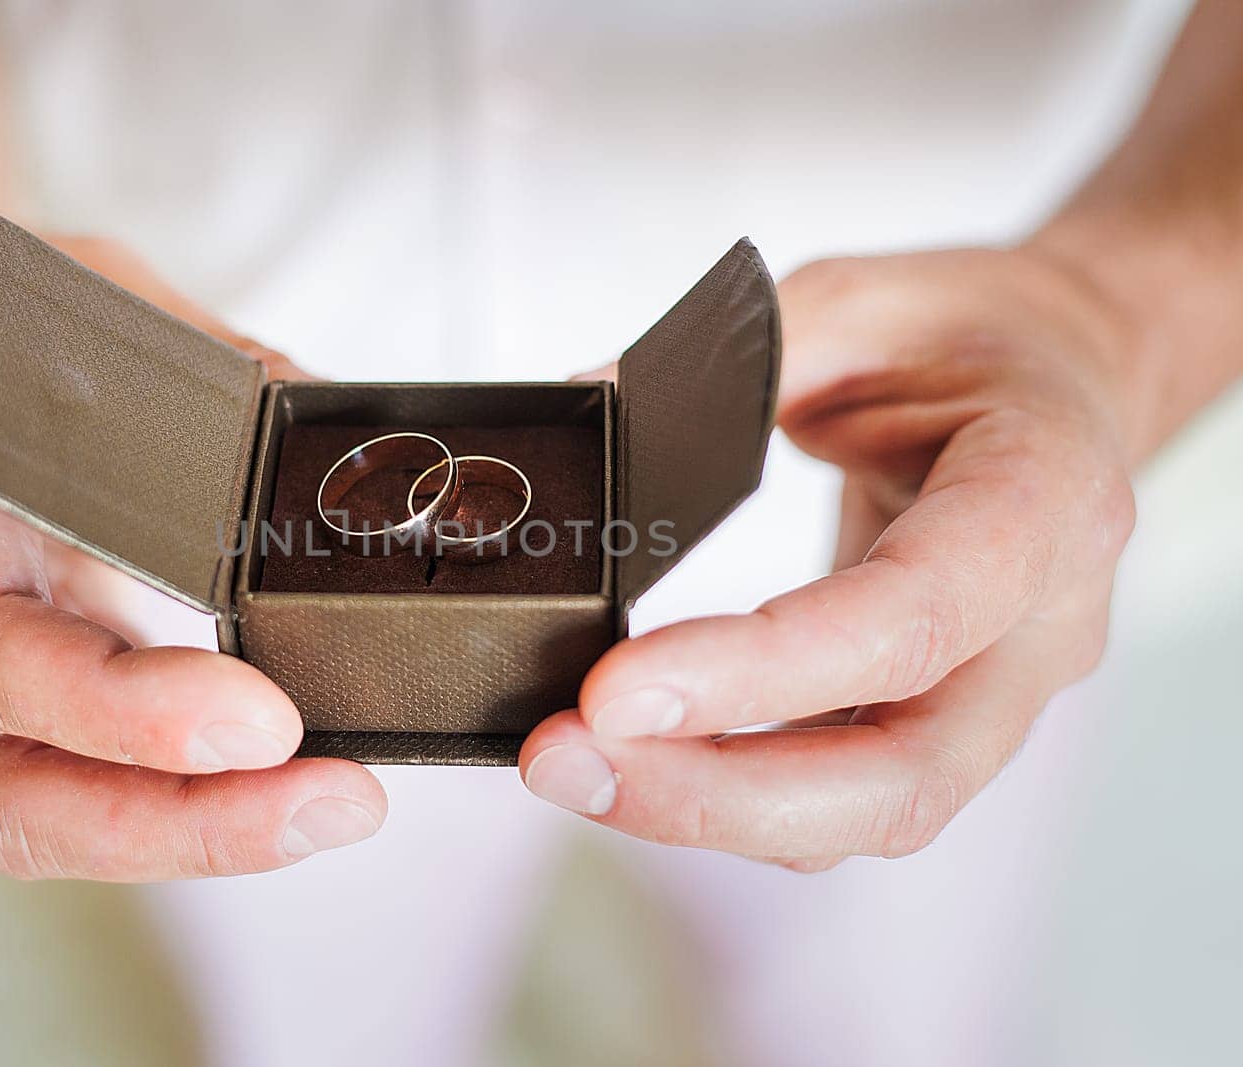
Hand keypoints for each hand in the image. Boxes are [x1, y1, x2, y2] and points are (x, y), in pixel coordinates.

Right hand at [0, 235, 383, 879]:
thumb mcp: (98, 310)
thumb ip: (222, 389)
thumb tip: (359, 460)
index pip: (1, 661)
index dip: (136, 713)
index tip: (270, 721)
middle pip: (13, 798)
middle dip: (188, 826)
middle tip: (333, 805)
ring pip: (32, 816)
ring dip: (189, 834)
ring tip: (318, 810)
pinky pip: (57, 788)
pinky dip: (166, 806)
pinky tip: (261, 790)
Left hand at [521, 247, 1139, 869]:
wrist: (1054, 373)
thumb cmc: (973, 333)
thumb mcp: (854, 303)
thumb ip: (731, 366)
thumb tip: (584, 410)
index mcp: (1044, 497)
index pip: (909, 619)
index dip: (761, 674)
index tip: (613, 694)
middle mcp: (1040, 625)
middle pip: (900, 778)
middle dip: (715, 795)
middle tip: (565, 761)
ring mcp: (998, 692)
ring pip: (868, 813)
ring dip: (707, 811)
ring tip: (571, 767)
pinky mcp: (941, 720)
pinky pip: (841, 794)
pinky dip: (728, 794)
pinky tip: (633, 764)